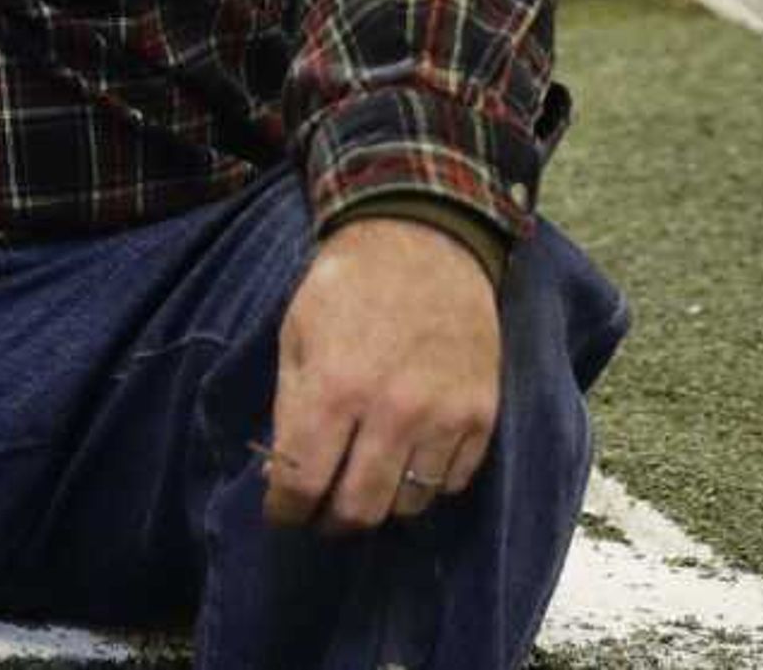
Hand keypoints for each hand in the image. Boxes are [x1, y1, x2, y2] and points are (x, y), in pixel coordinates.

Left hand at [261, 216, 500, 536]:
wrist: (424, 242)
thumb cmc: (347, 287)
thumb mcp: (297, 335)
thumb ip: (289, 408)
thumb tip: (281, 475)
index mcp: (334, 388)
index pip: (303, 484)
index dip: (286, 511)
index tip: (282, 513)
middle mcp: (392, 411)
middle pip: (360, 509)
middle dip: (332, 521)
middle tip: (323, 511)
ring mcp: (443, 416)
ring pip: (409, 505)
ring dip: (382, 503)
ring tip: (367, 480)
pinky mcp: (481, 415)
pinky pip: (452, 483)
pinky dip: (427, 483)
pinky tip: (410, 458)